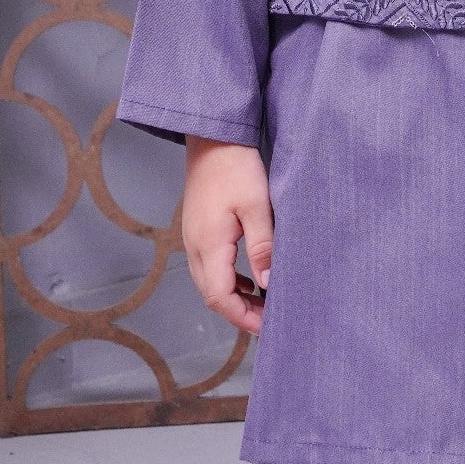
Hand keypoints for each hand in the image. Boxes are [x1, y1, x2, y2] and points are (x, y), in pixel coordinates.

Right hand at [181, 137, 273, 336]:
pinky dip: (229, 281)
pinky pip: (209, 267)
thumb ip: (263, 247)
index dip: (244, 317)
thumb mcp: (257, 206)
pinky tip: (250, 278)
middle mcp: (194, 246)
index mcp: (209, 244)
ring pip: (209, 283)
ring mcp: (193, 238)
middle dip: (240, 313)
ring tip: (264, 303)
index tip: (269, 325)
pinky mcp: (198, 230)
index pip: (220, 297)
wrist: (213, 138)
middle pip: (212, 296)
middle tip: (271, 319)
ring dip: (234, 298)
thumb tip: (267, 285)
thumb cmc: (236, 167)